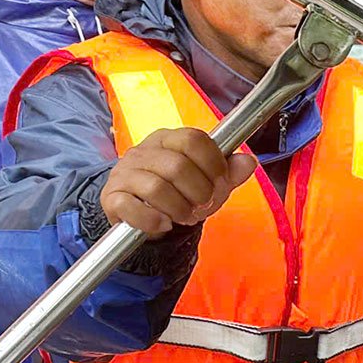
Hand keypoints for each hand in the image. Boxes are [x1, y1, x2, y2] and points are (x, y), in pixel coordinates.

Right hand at [100, 128, 255, 236]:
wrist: (145, 213)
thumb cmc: (179, 192)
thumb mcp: (209, 182)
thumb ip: (230, 172)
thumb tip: (249, 162)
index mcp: (169, 139)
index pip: (194, 140)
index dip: (214, 165)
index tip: (220, 183)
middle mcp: (144, 151)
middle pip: (178, 166)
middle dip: (199, 193)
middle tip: (202, 205)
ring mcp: (124, 173)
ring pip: (156, 188)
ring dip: (179, 209)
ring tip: (184, 216)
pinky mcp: (112, 197)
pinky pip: (132, 208)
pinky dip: (153, 220)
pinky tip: (163, 223)